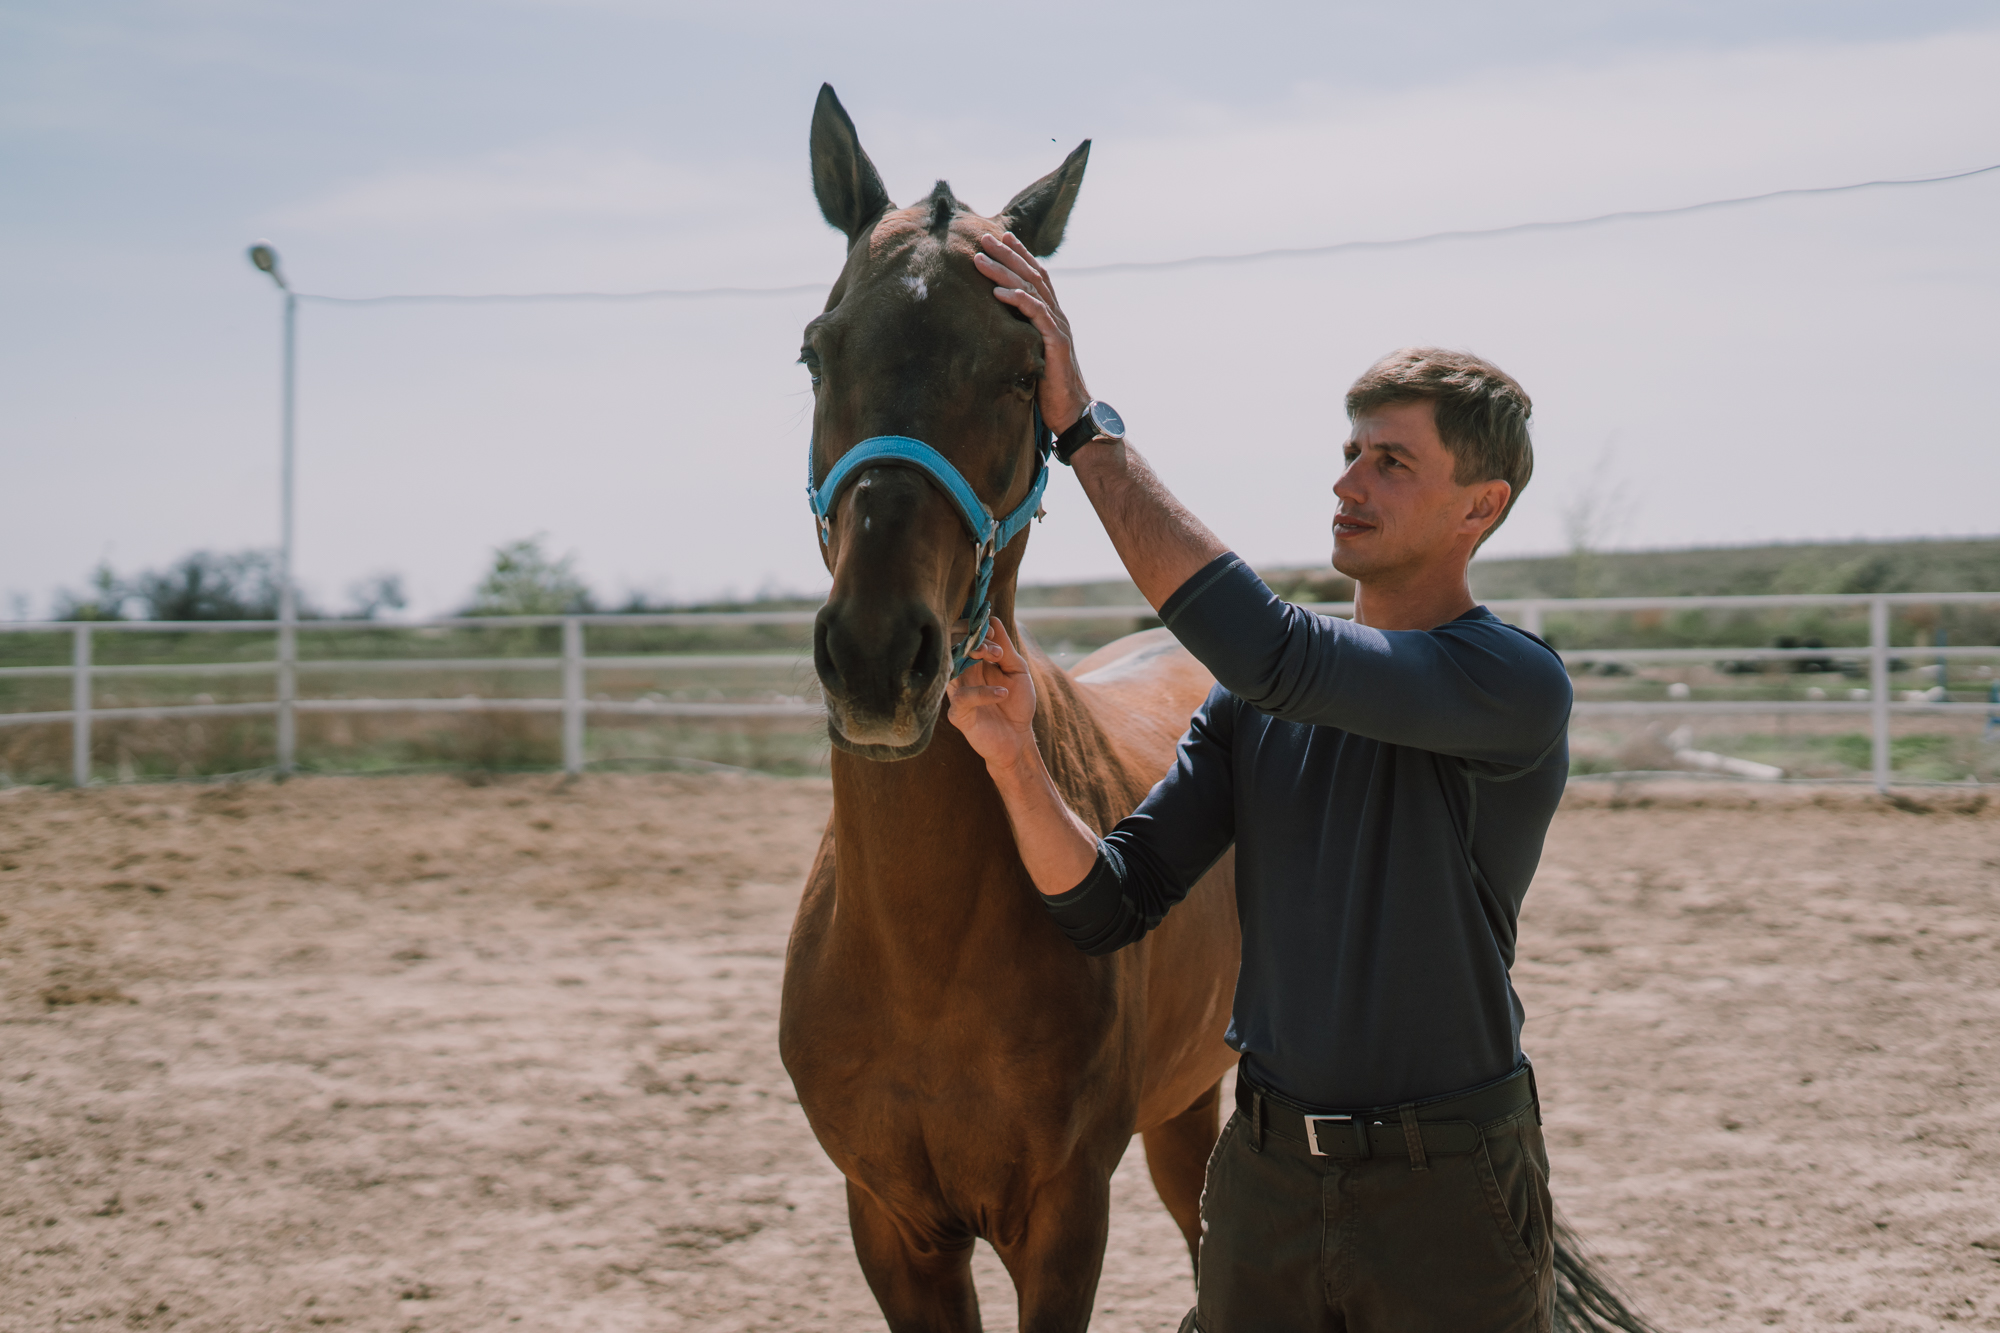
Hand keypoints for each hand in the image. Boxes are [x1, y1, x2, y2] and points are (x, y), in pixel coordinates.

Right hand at [944, 619, 1038, 770]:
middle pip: (952, 645)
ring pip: (952, 666)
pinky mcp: (958, 714)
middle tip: (994, 645)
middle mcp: (962, 674)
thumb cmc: (1017, 704)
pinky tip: (1002, 692)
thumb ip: (1005, 647)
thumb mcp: (1018, 670)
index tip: (993, 630)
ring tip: (998, 657)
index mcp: (974, 662)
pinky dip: (983, 691)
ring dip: (975, 657)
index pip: (963, 636)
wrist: (1019, 739)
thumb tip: (993, 620)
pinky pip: (962, 697)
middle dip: (972, 639)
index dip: (974, 627)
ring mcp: (958, 693)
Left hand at [975, 231, 1089, 433]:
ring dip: (1004, 272)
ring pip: (1031, 290)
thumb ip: (1021, 336)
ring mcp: (1058, 327)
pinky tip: (997, 293)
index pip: (1037, 276)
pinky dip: (1017, 301)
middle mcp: (1057, 315)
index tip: (1001, 238)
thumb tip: (997, 329)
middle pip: (1032, 275)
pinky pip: (1036, 315)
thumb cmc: (1049, 387)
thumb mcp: (1031, 354)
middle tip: (985, 238)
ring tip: (981, 260)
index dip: (1020, 255)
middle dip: (1008, 254)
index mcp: (1052, 316)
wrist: (1073, 411)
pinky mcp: (1057, 342)